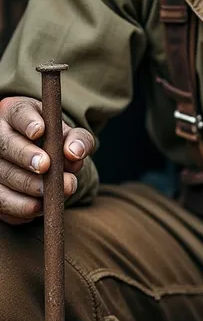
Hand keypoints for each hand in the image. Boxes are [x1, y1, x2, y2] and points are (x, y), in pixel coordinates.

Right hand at [0, 96, 94, 224]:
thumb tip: (75, 152)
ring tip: (50, 193)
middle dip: (26, 157)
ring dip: (27, 187)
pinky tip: (38, 208)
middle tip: (46, 167)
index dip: (27, 122)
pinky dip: (20, 207)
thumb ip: (77, 139)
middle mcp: (0, 134)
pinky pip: (1, 202)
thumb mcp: (68, 134)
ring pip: (2, 175)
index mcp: (17, 113)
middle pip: (6, 145)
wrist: (41, 157)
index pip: (19, 113)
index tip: (40, 131)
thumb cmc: (54, 140)